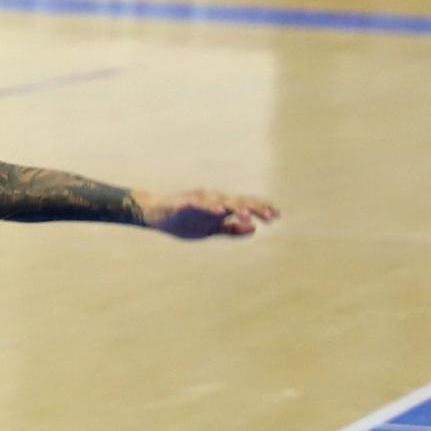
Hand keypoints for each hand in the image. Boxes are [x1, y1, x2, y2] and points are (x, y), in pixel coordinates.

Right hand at [139, 190, 278, 239]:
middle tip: (270, 216)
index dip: (260, 208)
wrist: (154, 215)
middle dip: (254, 208)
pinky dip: (210, 206)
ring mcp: (198, 200)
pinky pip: (199, 204)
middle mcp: (212, 200)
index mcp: (219, 207)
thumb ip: (230, 230)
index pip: (243, 205)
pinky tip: (220, 211)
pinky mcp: (183, 203)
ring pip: (221, 201)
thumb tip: (254, 229)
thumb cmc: (182, 221)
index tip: (277, 215)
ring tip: (248, 215)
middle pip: (237, 202)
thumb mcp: (210, 229)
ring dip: (235, 207)